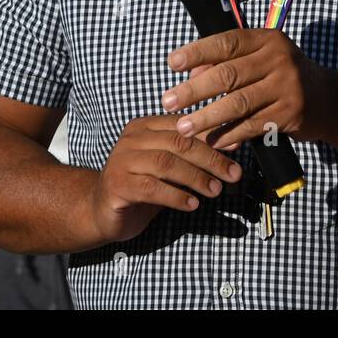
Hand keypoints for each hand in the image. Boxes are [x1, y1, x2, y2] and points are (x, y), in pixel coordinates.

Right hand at [90, 115, 242, 243]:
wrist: (102, 210)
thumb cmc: (142, 186)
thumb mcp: (170, 167)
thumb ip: (194, 155)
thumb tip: (232, 144)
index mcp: (145, 126)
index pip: (183, 126)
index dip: (212, 137)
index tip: (236, 150)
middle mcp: (131, 139)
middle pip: (178, 143)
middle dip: (210, 158)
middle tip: (232, 174)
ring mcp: (121, 161)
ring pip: (166, 164)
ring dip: (196, 178)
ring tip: (215, 191)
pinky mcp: (117, 185)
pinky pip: (152, 188)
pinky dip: (176, 196)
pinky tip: (192, 204)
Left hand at [162, 29, 337, 149]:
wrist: (328, 100)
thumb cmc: (282, 76)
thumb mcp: (260, 60)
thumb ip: (228, 62)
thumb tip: (191, 73)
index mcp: (267, 39)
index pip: (227, 41)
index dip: (197, 52)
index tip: (171, 63)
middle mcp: (279, 59)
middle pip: (228, 74)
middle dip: (194, 90)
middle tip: (167, 101)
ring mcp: (287, 87)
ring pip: (238, 103)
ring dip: (207, 118)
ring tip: (184, 127)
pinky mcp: (290, 114)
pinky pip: (252, 126)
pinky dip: (230, 134)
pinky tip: (213, 141)